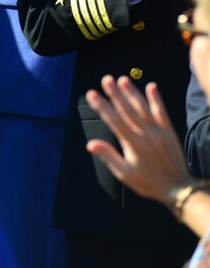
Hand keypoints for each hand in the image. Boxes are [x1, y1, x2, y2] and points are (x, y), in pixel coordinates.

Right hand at [85, 75, 188, 204]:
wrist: (178, 188)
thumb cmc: (148, 182)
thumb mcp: (124, 173)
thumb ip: (108, 156)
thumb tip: (90, 144)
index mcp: (133, 144)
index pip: (114, 120)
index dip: (102, 106)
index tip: (92, 94)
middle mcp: (146, 134)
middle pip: (127, 110)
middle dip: (115, 93)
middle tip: (106, 79)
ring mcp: (159, 131)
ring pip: (143, 108)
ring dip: (132, 93)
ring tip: (123, 79)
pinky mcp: (169, 131)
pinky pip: (162, 112)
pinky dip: (156, 99)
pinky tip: (151, 87)